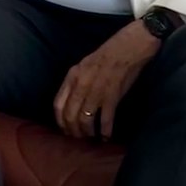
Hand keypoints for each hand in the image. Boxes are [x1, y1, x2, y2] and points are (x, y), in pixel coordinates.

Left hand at [53, 20, 158, 139]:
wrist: (127, 48)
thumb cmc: (105, 55)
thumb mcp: (83, 66)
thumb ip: (75, 82)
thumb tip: (71, 101)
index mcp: (72, 76)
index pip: (58, 104)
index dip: (60, 121)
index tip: (64, 129)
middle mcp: (81, 85)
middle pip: (70, 116)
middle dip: (73, 130)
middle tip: (78, 137)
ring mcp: (96, 92)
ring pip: (85, 120)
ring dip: (87, 132)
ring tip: (91, 137)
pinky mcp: (112, 97)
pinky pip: (106, 120)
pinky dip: (105, 131)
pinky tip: (106, 137)